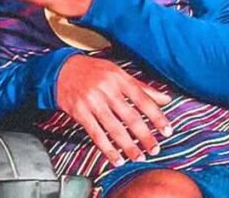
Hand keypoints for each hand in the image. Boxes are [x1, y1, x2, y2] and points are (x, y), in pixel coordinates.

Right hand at [56, 55, 172, 165]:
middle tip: (155, 149)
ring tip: (138, 157)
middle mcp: (107, 90)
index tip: (167, 131)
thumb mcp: (117, 72)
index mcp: (119, 78)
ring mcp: (92, 102)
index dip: (157, 117)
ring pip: (114, 128)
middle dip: (145, 136)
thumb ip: (142, 87)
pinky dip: (107, 149)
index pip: (143, 100)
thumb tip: (165, 98)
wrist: (61, 69)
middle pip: (130, 117)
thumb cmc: (92, 71)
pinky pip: (96, 134)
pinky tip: (116, 158)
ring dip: (128, 146)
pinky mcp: (80, 113)